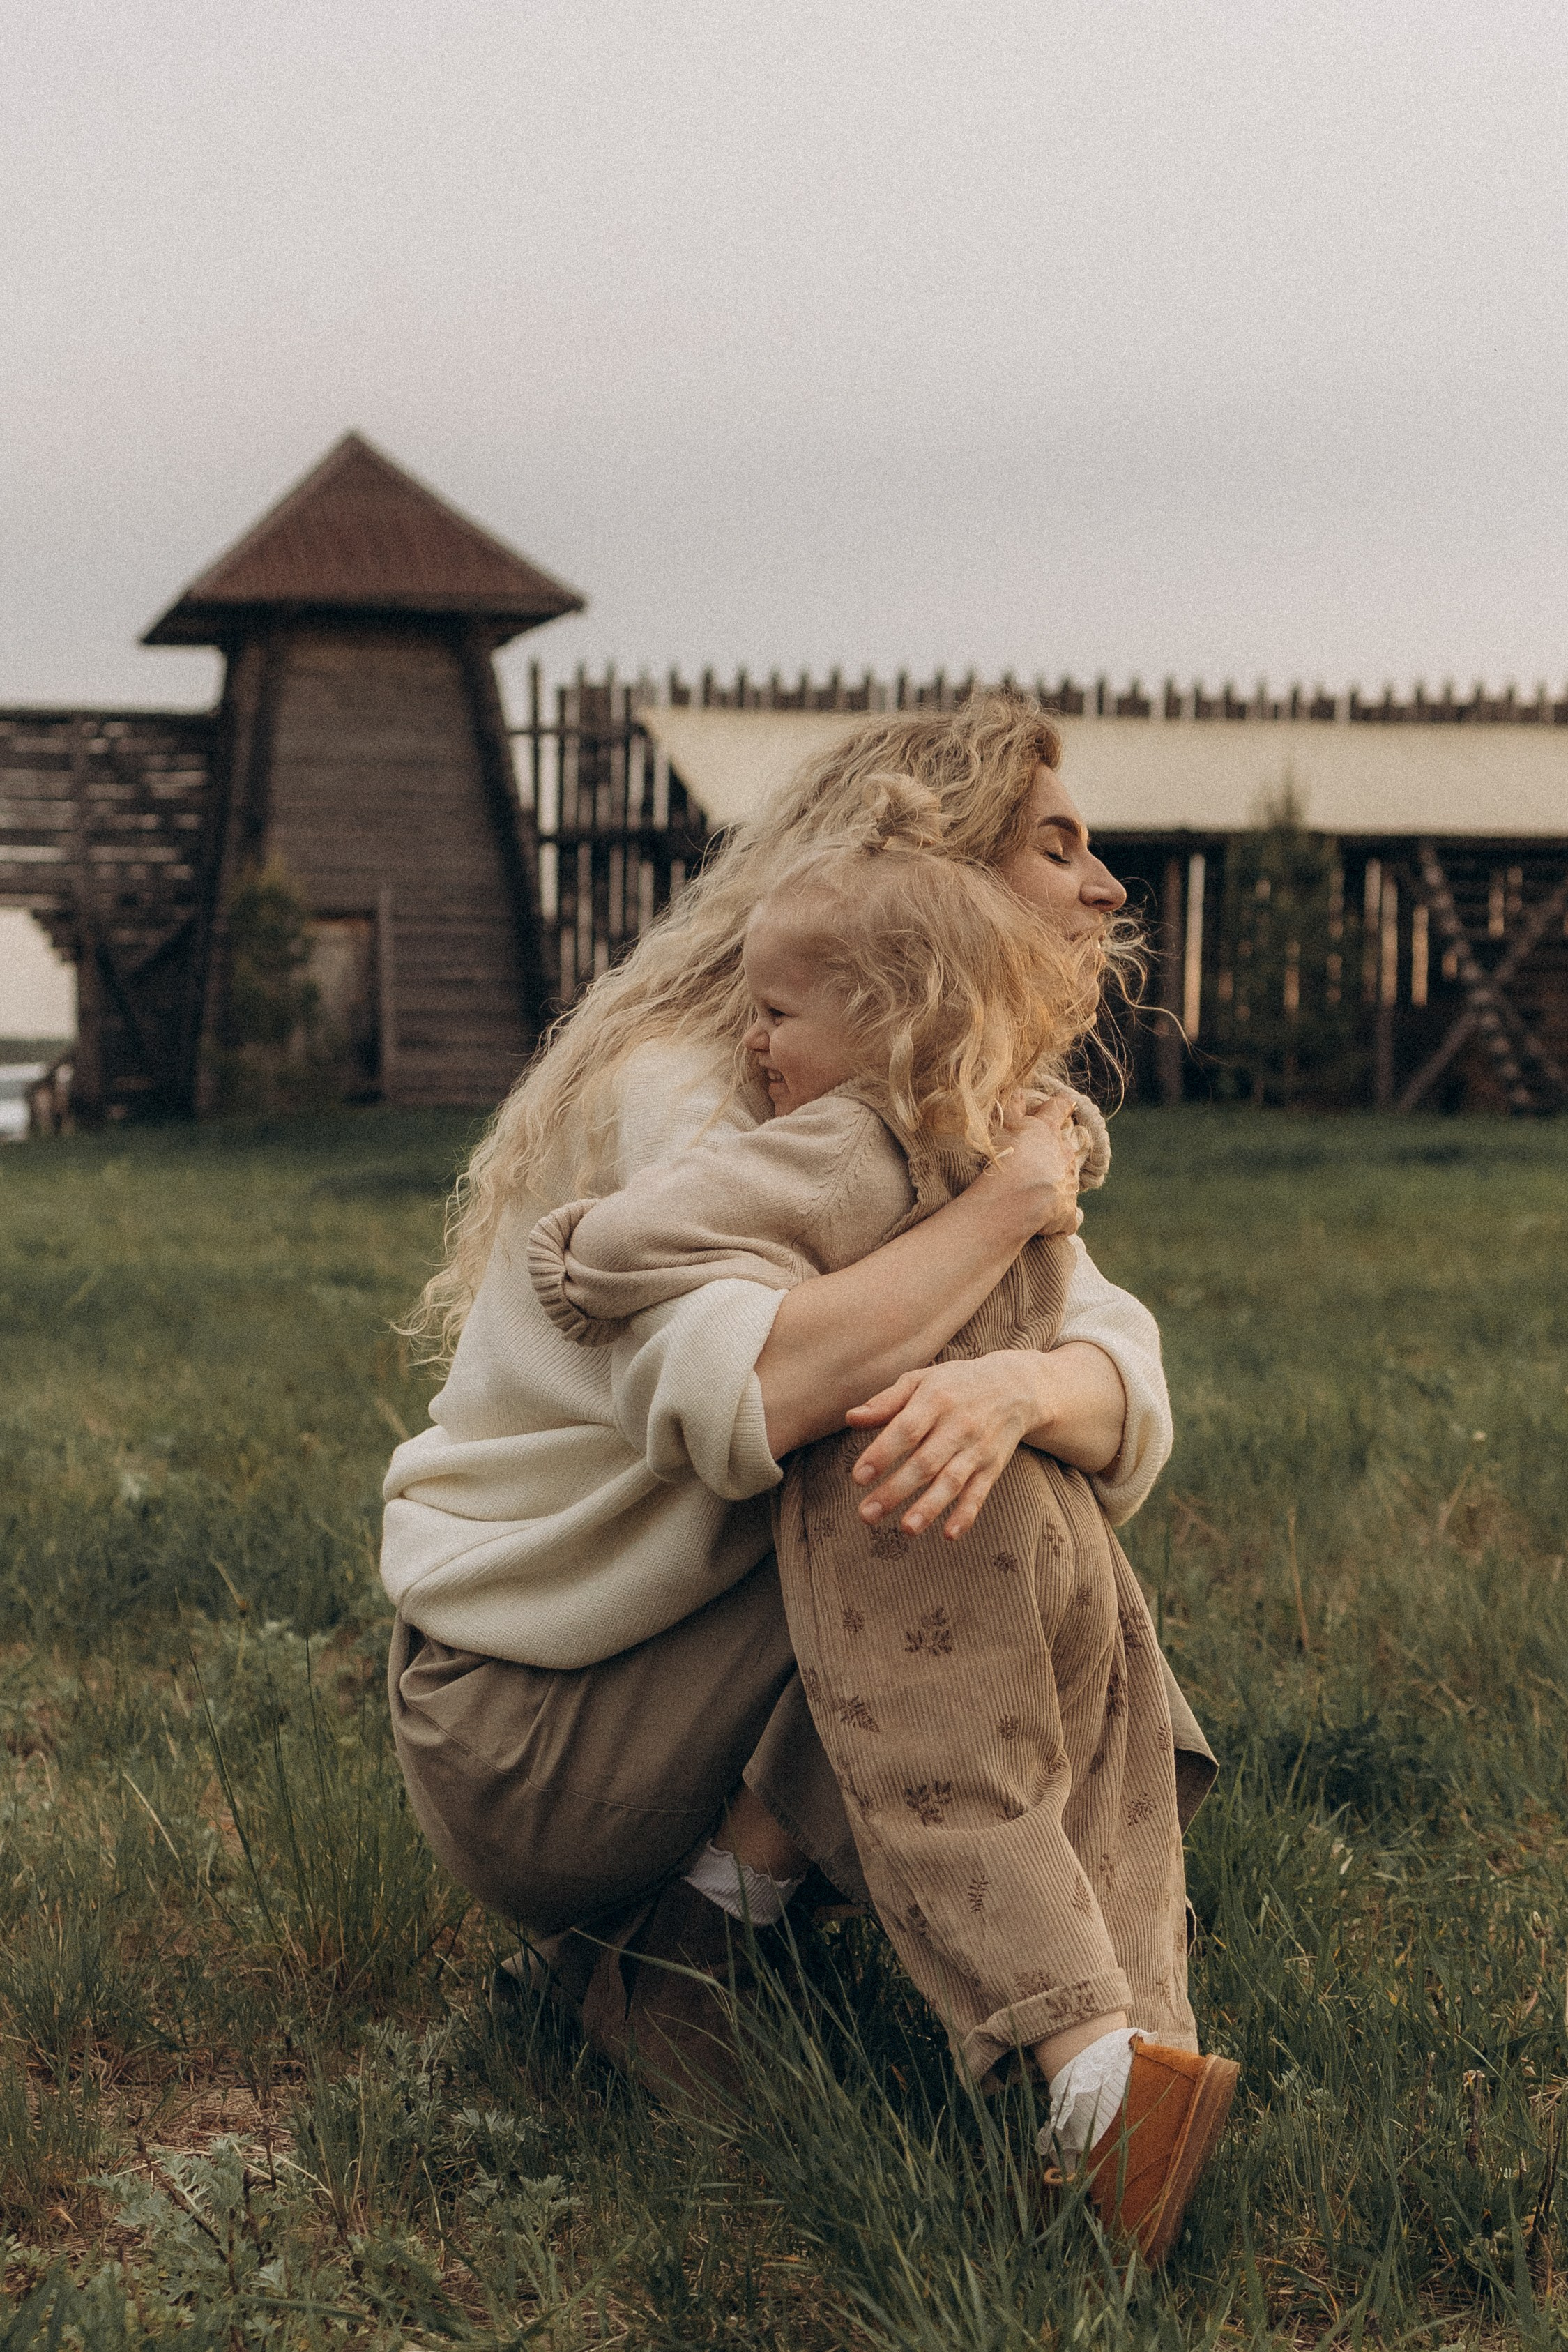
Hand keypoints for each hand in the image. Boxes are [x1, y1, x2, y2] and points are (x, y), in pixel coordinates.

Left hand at [844, 1351, 1050, 1540]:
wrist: (1015, 1386)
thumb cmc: (955, 1383)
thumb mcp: (921, 1380)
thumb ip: (885, 1401)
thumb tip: (850, 1418)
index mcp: (936, 1400)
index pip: (906, 1430)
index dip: (882, 1454)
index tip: (858, 1477)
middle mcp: (958, 1426)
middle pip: (925, 1463)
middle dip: (895, 1491)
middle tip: (867, 1515)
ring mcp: (977, 1449)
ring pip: (951, 1482)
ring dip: (929, 1508)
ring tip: (905, 1530)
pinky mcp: (992, 1467)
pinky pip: (980, 1493)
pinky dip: (966, 1514)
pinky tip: (949, 1535)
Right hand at [978, 1094, 1082, 1238]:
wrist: (1017, 1199)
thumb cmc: (1006, 1158)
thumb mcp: (1005, 1128)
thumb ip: (1012, 1109)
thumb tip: (1018, 1090)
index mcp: (1048, 1131)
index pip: (1058, 1109)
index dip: (1061, 1105)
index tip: (1065, 1102)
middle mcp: (1064, 1155)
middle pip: (1065, 1147)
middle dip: (1056, 1151)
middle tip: (1036, 1160)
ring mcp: (1068, 1184)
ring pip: (1067, 1180)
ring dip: (1056, 1183)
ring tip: (1034, 1194)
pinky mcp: (1068, 1212)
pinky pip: (1068, 1216)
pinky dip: (1060, 1219)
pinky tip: (1048, 1224)